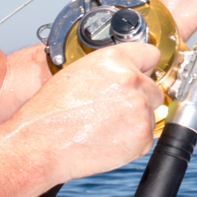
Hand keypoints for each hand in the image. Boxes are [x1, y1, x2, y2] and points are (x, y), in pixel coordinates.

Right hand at [6, 40, 162, 179]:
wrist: (41, 143)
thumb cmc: (51, 111)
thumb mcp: (79, 72)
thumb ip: (112, 69)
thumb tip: (132, 72)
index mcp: (115, 59)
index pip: (151, 54)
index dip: (144, 67)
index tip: (143, 74)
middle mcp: (132, 80)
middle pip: (155, 87)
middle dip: (140, 97)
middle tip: (113, 108)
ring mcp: (140, 109)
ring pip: (152, 112)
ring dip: (136, 119)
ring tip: (106, 124)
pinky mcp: (143, 136)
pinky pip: (147, 137)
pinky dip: (133, 140)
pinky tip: (109, 138)